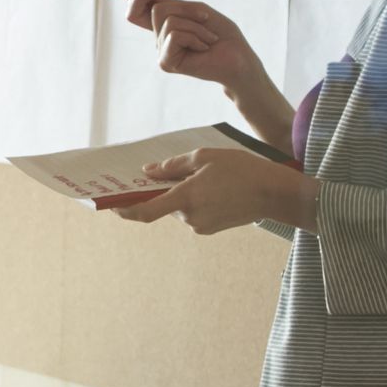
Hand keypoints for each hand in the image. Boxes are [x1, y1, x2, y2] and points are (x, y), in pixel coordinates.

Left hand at [107, 146, 314, 236]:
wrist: (274, 192)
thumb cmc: (241, 169)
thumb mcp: (205, 158)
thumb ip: (173, 166)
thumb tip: (149, 172)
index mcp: (186, 199)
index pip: (145, 212)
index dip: (125, 210)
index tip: (112, 205)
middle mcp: (190, 217)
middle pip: (166, 204)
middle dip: (168, 189)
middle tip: (181, 170)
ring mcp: (201, 226)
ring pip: (182, 207)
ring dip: (186, 193)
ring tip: (211, 175)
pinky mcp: (212, 228)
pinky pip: (195, 212)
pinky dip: (198, 200)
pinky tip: (217, 187)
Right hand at [128, 0, 261, 92]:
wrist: (238, 57)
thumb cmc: (221, 34)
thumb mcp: (196, 10)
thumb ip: (172, 5)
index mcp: (165, 27)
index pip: (136, 12)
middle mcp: (160, 40)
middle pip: (157, 10)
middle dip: (187, 10)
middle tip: (206, 19)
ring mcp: (162, 53)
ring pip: (170, 22)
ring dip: (196, 26)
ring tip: (209, 38)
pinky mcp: (166, 63)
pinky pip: (174, 36)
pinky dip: (195, 37)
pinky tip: (204, 48)